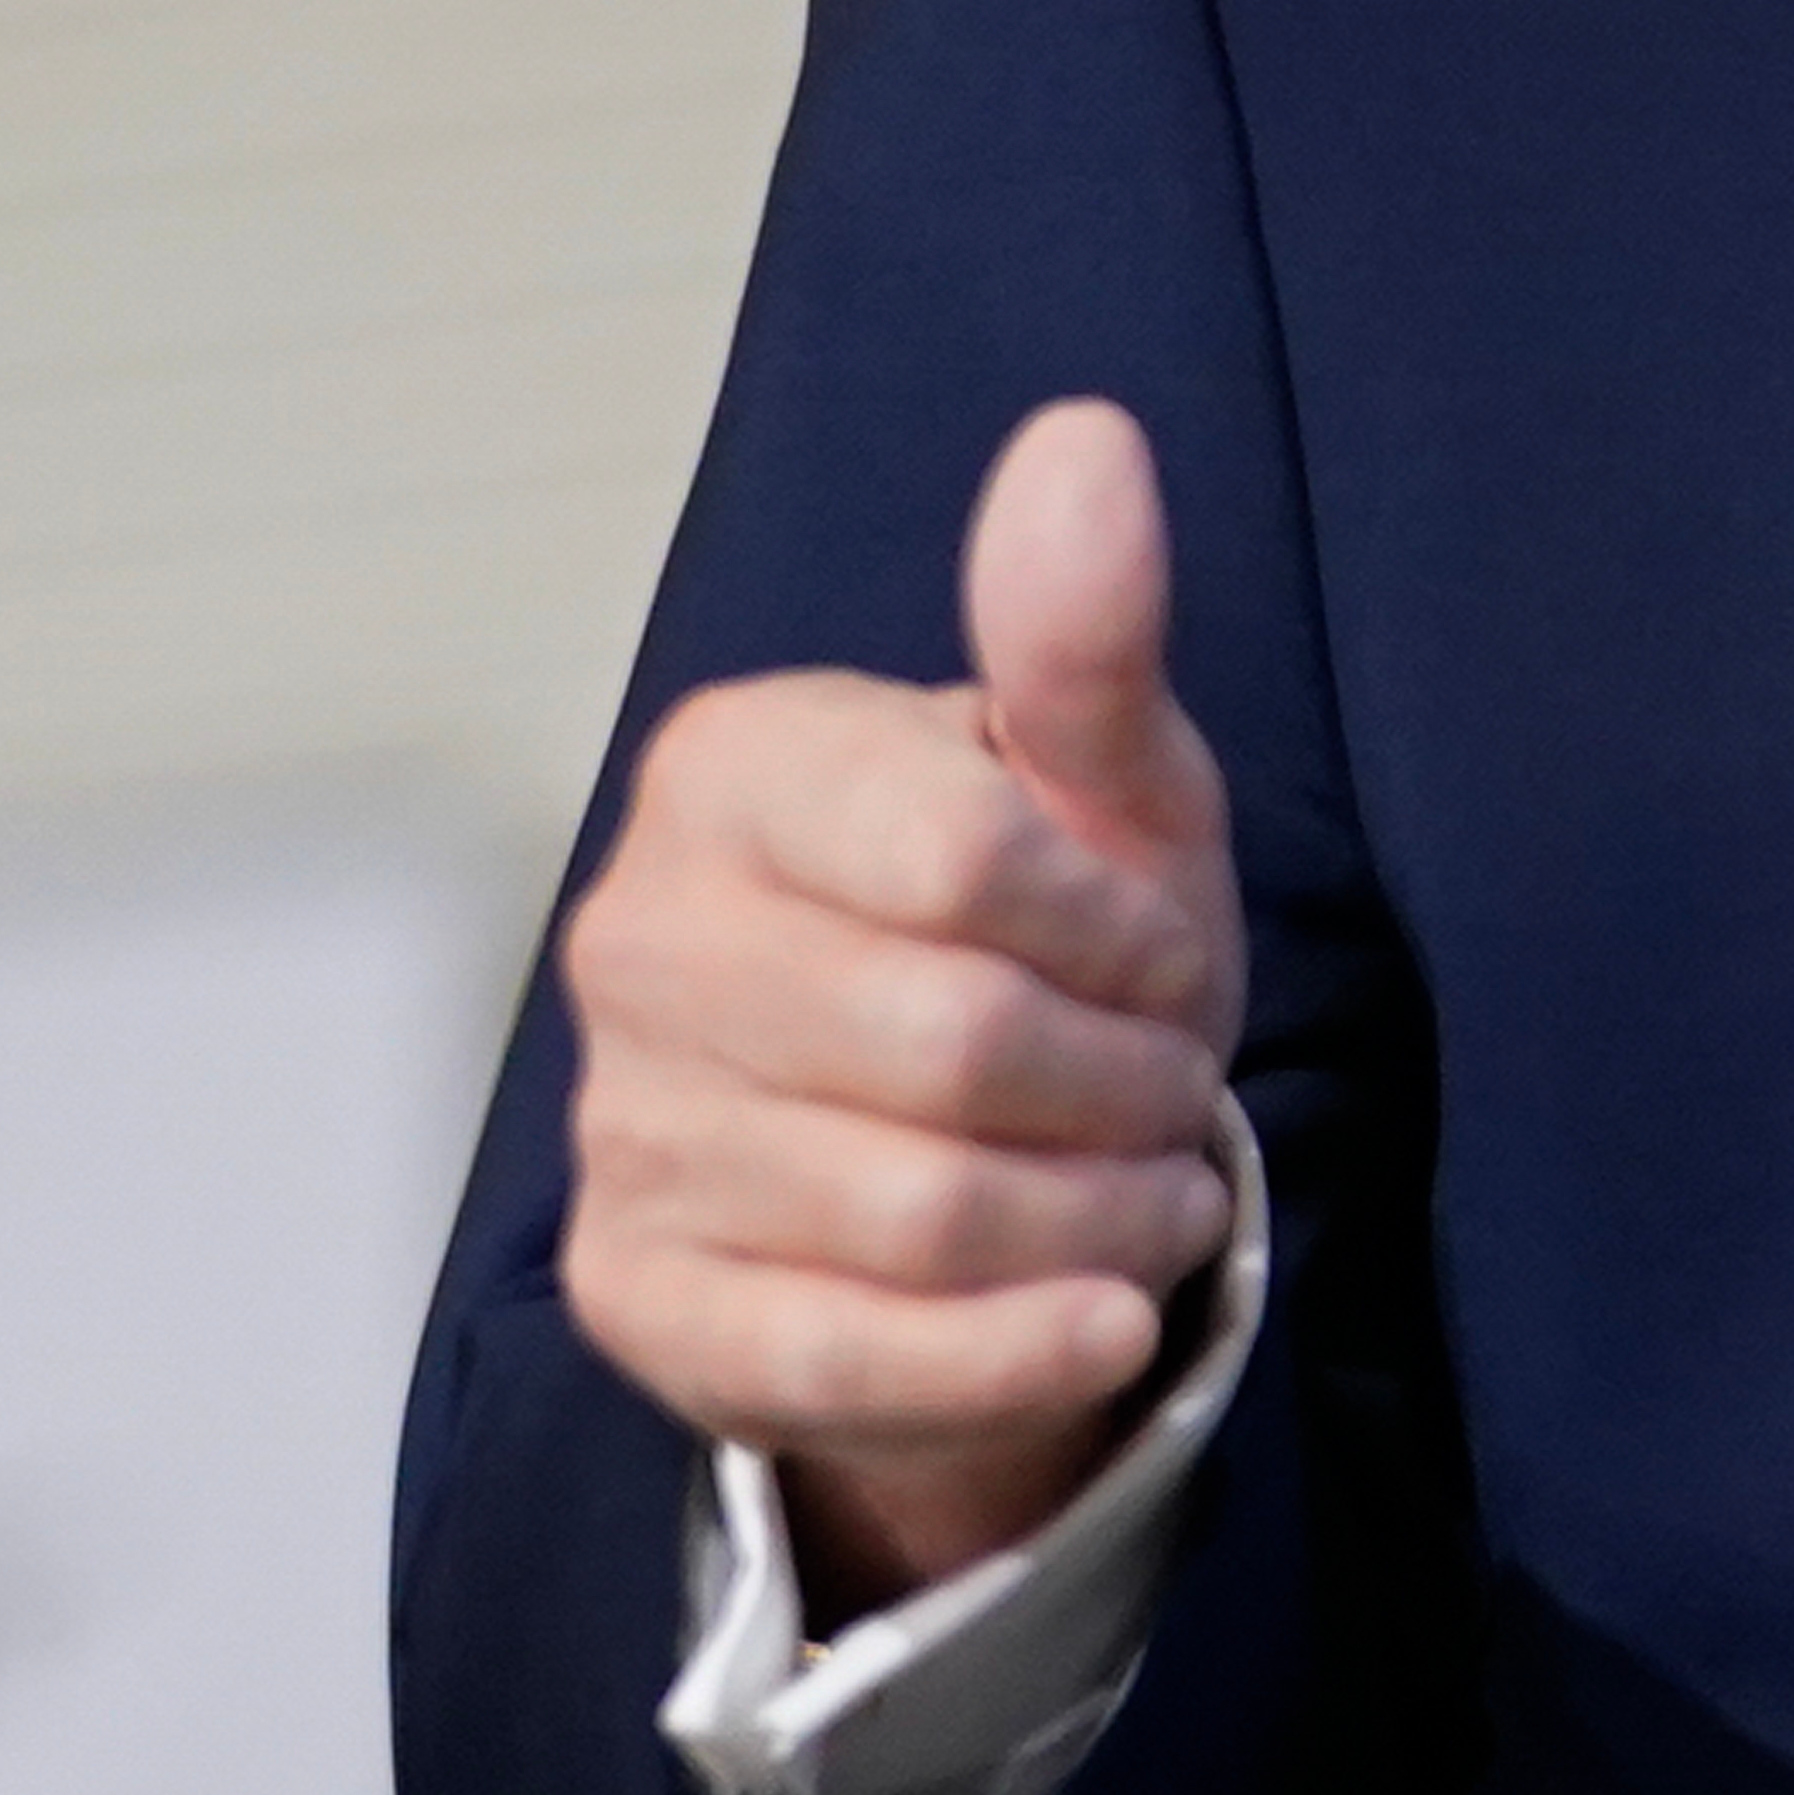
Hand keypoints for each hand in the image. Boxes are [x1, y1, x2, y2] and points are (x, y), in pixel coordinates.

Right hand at [558, 399, 1247, 1609]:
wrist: (984, 1146)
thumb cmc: (1047, 928)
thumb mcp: (1104, 780)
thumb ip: (1085, 631)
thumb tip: (1085, 437)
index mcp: (731, 772)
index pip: (964, 854)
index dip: (1117, 922)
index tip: (1167, 945)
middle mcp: (638, 942)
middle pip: (954, 1047)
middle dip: (1125, 1084)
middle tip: (1173, 1089)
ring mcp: (621, 1131)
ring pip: (923, 1212)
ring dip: (1098, 1220)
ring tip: (1146, 1189)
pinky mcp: (643, 1301)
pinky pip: (844, 1357)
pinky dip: (1015, 1356)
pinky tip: (1104, 1322)